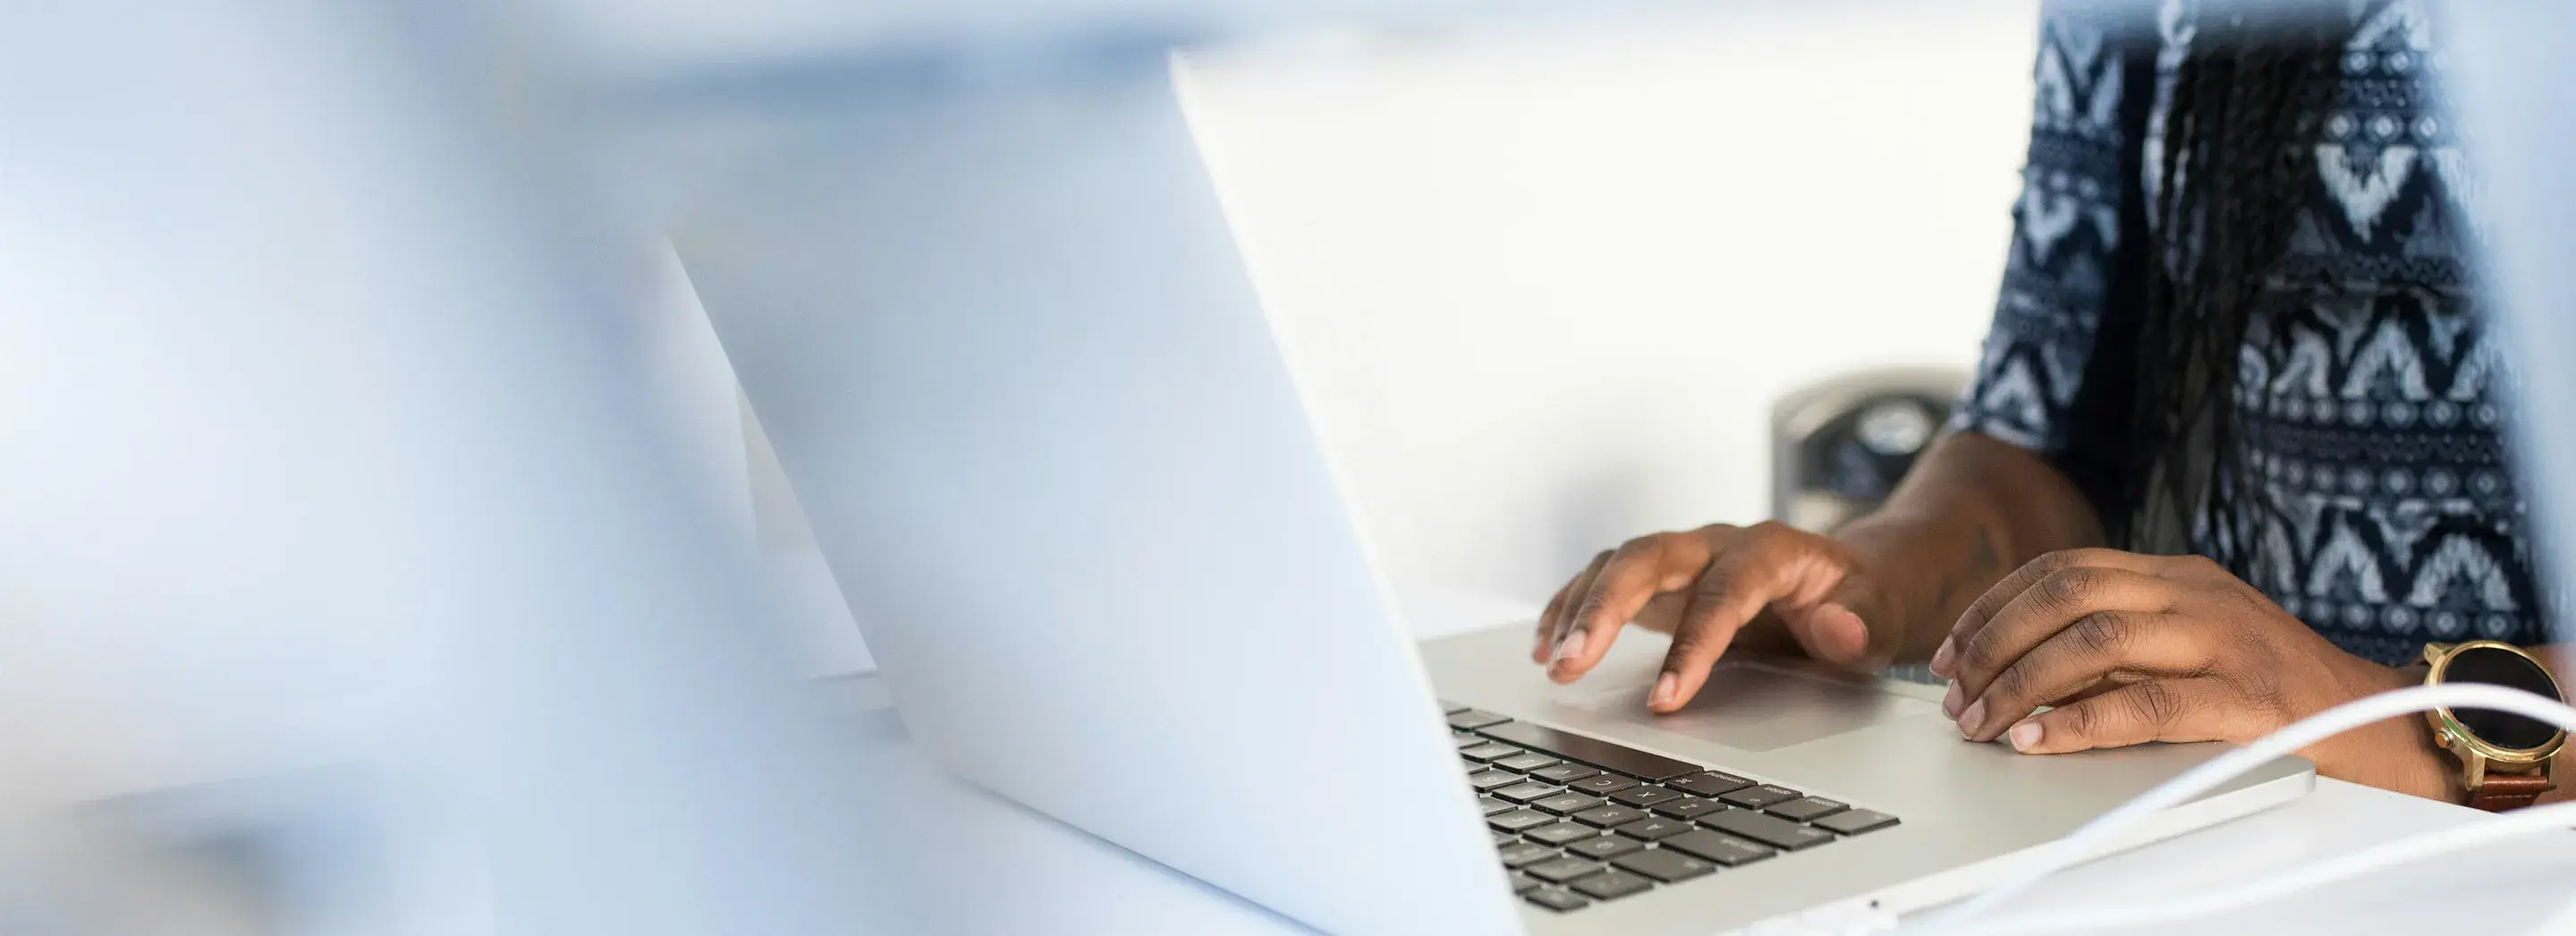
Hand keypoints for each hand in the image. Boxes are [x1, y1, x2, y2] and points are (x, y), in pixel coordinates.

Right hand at [1533, 521, 1890, 712]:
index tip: (1666, 698)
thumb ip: (1861, 622)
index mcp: (1771, 550)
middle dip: (1604, 609)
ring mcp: (1685, 557)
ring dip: (1578, 610)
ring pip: (1617, 564)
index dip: (1692, 644)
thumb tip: (1836, 628)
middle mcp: (1717, 543)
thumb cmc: (1863, 599)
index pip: (1723, 591)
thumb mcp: (1881, 614)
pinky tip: (1546, 645)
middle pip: (1648, 558)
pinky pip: (1605, 579)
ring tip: (1553, 663)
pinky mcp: (1662, 578)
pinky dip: (1571, 607)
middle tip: (1572, 663)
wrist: (1853, 577)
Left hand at [1932, 548, 2405, 753]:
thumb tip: (2017, 670)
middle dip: (1993, 644)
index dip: (1993, 608)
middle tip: (1955, 695)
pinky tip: (2039, 740)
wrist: (2380, 723)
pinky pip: (2145, 704)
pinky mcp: (2247, 698)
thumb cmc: (2272, 690)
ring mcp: (2223, 641)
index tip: (1949, 651)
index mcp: (2176, 575)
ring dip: (2022, 684)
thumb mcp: (2190, 644)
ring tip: (1985, 722)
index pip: (2061, 570)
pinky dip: (2080, 724)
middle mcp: (2194, 594)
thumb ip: (2120, 644)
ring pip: (2094, 641)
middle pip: (2065, 595)